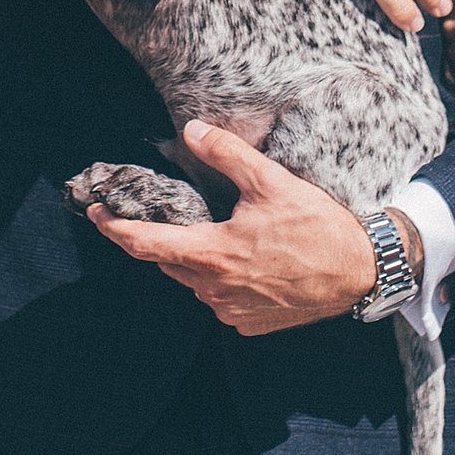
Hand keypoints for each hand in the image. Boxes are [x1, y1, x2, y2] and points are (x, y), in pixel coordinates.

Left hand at [86, 120, 376, 335]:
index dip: (113, 228)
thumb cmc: (317, 226)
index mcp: (213, 255)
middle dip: (159, 238)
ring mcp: (232, 311)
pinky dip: (220, 278)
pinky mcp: (249, 324)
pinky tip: (245, 259)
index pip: (144, 244)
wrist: (360, 272)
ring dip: (194, 258)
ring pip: (193, 281)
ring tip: (217, 231)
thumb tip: (190, 130)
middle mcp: (215, 290)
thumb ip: (226, 153)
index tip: (94, 213)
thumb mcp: (271, 180)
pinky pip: (219, 299)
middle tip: (161, 212)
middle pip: (168, 262)